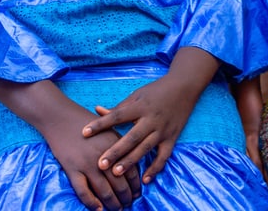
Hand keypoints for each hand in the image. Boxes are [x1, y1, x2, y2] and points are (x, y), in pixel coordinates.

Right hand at [0, 77, 140, 209]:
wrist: (60, 117)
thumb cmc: (85, 122)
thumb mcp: (107, 128)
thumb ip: (119, 144)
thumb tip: (130, 164)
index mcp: (115, 144)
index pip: (131, 170)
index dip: (135, 185)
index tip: (137, 192)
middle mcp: (103, 156)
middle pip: (120, 184)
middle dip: (126, 197)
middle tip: (128, 203)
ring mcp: (87, 164)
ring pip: (105, 191)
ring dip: (113, 204)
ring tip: (116, 208)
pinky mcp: (72, 169)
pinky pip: (84, 192)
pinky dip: (92, 203)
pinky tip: (99, 209)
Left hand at [82, 72, 198, 184]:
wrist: (183, 87)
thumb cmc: (156, 90)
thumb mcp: (136, 95)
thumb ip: (118, 107)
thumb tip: (97, 110)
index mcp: (139, 106)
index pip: (117, 116)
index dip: (100, 124)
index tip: (84, 133)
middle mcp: (151, 119)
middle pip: (131, 137)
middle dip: (115, 151)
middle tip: (100, 164)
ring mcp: (162, 130)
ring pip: (145, 149)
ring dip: (131, 161)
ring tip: (116, 173)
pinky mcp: (172, 138)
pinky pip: (163, 156)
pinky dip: (155, 168)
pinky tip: (145, 179)